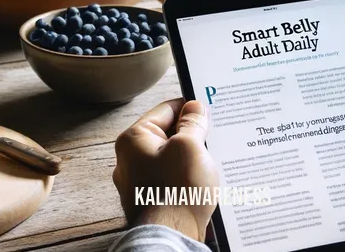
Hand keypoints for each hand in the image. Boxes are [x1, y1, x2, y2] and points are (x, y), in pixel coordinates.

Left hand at [113, 98, 218, 241]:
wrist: (171, 236)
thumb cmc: (177, 192)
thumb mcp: (191, 146)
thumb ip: (193, 123)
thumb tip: (194, 107)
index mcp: (134, 139)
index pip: (166, 110)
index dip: (190, 107)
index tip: (208, 110)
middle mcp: (131, 159)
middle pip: (167, 134)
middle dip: (191, 134)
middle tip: (213, 135)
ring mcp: (139, 181)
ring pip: (171, 157)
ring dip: (191, 157)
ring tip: (210, 160)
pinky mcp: (150, 199)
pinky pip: (171, 178)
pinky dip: (186, 177)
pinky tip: (202, 181)